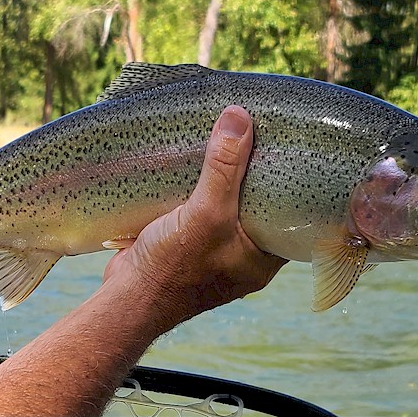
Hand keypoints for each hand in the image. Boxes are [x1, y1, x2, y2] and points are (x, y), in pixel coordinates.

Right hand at [103, 105, 287, 325]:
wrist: (126, 300)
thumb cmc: (173, 268)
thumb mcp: (205, 214)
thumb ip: (223, 168)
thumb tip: (239, 117)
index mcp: (264, 257)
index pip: (291, 213)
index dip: (291, 181)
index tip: (291, 148)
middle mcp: (243, 254)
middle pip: (256, 202)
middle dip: (252, 172)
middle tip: (258, 133)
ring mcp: (214, 250)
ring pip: (226, 204)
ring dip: (222, 177)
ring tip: (227, 138)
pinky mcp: (187, 243)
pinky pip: (199, 208)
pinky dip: (198, 187)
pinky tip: (194, 161)